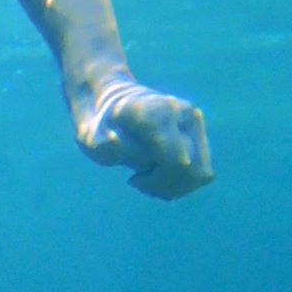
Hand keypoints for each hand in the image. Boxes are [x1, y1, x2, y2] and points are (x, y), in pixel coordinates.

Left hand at [81, 82, 211, 198]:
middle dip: (164, 186)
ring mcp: (194, 121)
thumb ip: (101, 145)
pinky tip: (157, 176)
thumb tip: (114, 144)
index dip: (157, 181)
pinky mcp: (199, 132)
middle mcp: (183, 112)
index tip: (132, 180)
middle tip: (139, 182)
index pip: (175, 159)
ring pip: (202, 173)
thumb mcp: (89, 137)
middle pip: (192, 169)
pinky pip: (202, 172)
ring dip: (173, 186)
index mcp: (156, 112)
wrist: (110, 104)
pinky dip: (180, 183)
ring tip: (147, 179)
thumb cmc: (98, 127)